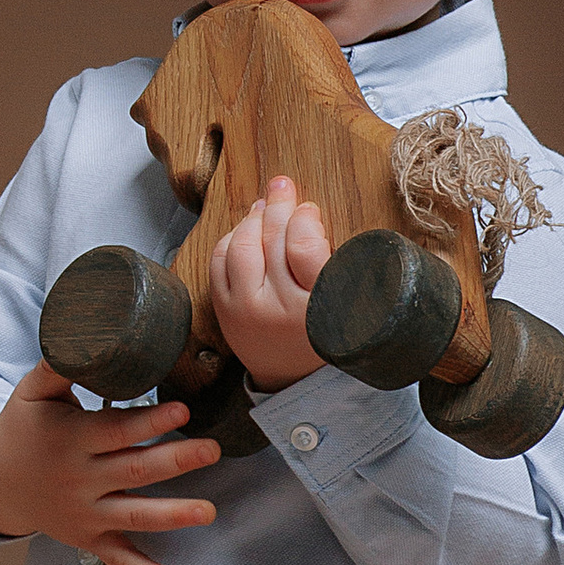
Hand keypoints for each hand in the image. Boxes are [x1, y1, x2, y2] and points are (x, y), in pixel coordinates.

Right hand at [0, 363, 219, 564]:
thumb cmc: (22, 427)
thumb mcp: (32, 392)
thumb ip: (61, 364)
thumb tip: (88, 329)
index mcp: (70, 439)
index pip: (116, 430)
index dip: (149, 422)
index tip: (181, 411)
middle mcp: (79, 479)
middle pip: (134, 471)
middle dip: (175, 461)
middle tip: (212, 450)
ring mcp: (84, 512)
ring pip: (133, 515)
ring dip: (172, 515)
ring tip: (208, 511)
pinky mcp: (87, 537)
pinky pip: (116, 556)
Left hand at [209, 175, 331, 390]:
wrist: (290, 377)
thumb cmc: (322, 333)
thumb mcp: (343, 303)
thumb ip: (330, 261)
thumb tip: (304, 211)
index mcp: (317, 308)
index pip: (304, 248)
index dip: (305, 219)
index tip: (309, 209)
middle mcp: (277, 309)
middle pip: (271, 241)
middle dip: (278, 206)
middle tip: (283, 188)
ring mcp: (245, 310)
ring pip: (241, 247)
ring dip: (252, 219)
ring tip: (265, 206)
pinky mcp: (224, 310)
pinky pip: (220, 261)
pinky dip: (231, 238)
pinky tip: (245, 229)